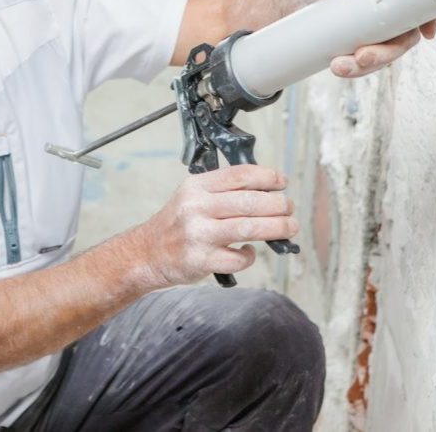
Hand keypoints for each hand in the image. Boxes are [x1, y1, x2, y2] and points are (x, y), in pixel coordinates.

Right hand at [128, 165, 296, 287]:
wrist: (146, 253)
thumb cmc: (176, 224)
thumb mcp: (192, 196)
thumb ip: (223, 191)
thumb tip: (266, 189)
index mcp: (197, 186)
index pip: (240, 175)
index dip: (267, 177)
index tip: (282, 182)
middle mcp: (196, 207)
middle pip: (250, 201)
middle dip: (278, 204)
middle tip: (289, 208)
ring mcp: (199, 235)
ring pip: (250, 228)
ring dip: (277, 228)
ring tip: (289, 228)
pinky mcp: (202, 261)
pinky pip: (238, 258)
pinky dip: (249, 255)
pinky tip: (248, 252)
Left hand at [295, 0, 435, 77]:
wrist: (295, 1)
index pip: (417, 5)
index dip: (429, 19)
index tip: (427, 32)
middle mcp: (387, 15)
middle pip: (401, 40)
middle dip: (385, 54)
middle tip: (361, 57)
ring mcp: (374, 34)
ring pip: (383, 57)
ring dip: (364, 67)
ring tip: (338, 66)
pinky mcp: (358, 48)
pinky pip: (363, 64)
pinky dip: (353, 70)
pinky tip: (337, 67)